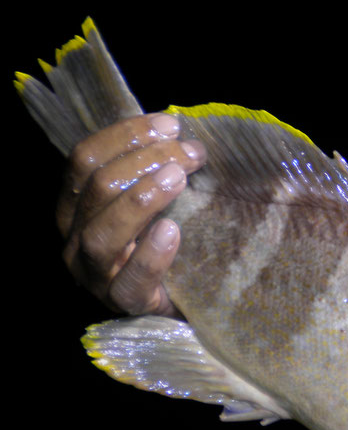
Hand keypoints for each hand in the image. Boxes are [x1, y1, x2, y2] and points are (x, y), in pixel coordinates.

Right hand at [57, 113, 205, 315]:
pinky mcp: (125, 305)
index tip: (170, 124)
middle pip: (97, 189)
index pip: (84, 160)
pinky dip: (150, 254)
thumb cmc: (169, 245)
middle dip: (147, 161)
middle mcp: (75, 240)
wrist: (186, 305)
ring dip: (142, 198)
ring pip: (101, 233)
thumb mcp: (156, 202)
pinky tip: (172, 231)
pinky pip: (130, 280)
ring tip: (179, 179)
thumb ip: (154, 170)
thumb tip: (176, 127)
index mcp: (76, 207)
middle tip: (191, 152)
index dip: (125, 136)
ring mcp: (95, 277)